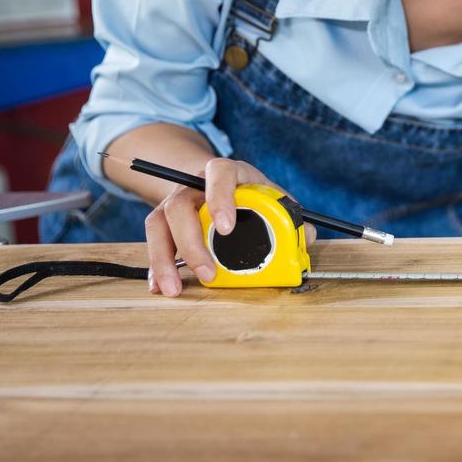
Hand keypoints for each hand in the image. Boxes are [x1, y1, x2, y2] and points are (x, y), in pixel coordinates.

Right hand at [144, 157, 315, 296]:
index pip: (219, 173)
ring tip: (174, 288)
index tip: (226, 228)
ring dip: (165, 259)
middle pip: (180, 206)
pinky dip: (156, 266)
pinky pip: (153, 242)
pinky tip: (160, 286)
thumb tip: (308, 237)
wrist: (217, 182)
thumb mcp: (272, 197)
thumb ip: (289, 216)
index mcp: (226, 172)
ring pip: (158, 224)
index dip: (220, 197)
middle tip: (208, 273)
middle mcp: (194, 184)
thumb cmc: (249, 194)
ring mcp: (174, 202)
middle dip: (191, 243)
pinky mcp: (163, 223)